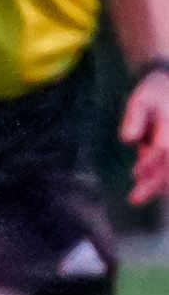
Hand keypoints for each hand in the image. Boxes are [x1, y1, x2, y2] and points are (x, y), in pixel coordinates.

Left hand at [125, 68, 168, 205]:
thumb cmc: (153, 94)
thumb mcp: (140, 100)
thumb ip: (134, 119)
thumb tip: (129, 139)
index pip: (165, 148)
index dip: (151, 163)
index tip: (134, 174)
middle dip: (156, 181)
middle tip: (134, 199)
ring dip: (164, 185)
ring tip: (141, 198)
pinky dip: (168, 181)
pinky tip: (160, 192)